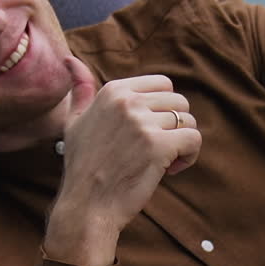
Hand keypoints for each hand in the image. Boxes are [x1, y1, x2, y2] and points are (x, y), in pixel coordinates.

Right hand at [45, 57, 201, 265]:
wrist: (86, 206)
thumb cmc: (82, 167)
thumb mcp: (74, 121)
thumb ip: (80, 89)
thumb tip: (70, 59)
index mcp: (113, 90)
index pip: (163, 84)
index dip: (163, 111)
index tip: (149, 133)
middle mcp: (128, 101)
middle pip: (179, 101)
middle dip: (175, 126)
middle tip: (158, 151)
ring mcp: (143, 123)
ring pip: (188, 120)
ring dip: (182, 143)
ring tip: (164, 162)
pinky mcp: (158, 146)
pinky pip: (194, 139)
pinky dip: (190, 156)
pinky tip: (171, 169)